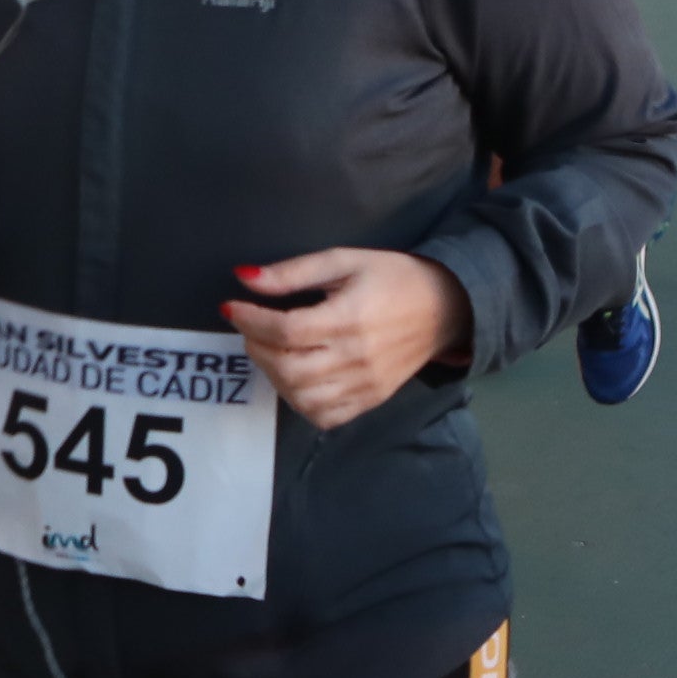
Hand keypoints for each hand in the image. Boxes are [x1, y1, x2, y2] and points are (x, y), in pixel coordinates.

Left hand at [224, 247, 469, 430]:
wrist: (445, 306)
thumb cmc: (392, 278)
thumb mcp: (344, 260)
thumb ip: (293, 272)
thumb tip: (244, 278)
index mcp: (349, 318)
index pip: (285, 330)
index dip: (249, 320)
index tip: (231, 308)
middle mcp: (356, 357)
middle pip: (288, 368)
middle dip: (256, 347)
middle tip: (252, 329)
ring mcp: (365, 384)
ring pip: (302, 397)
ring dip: (273, 375)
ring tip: (271, 350)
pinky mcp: (371, 399)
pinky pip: (325, 417)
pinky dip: (300, 402)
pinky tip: (295, 378)